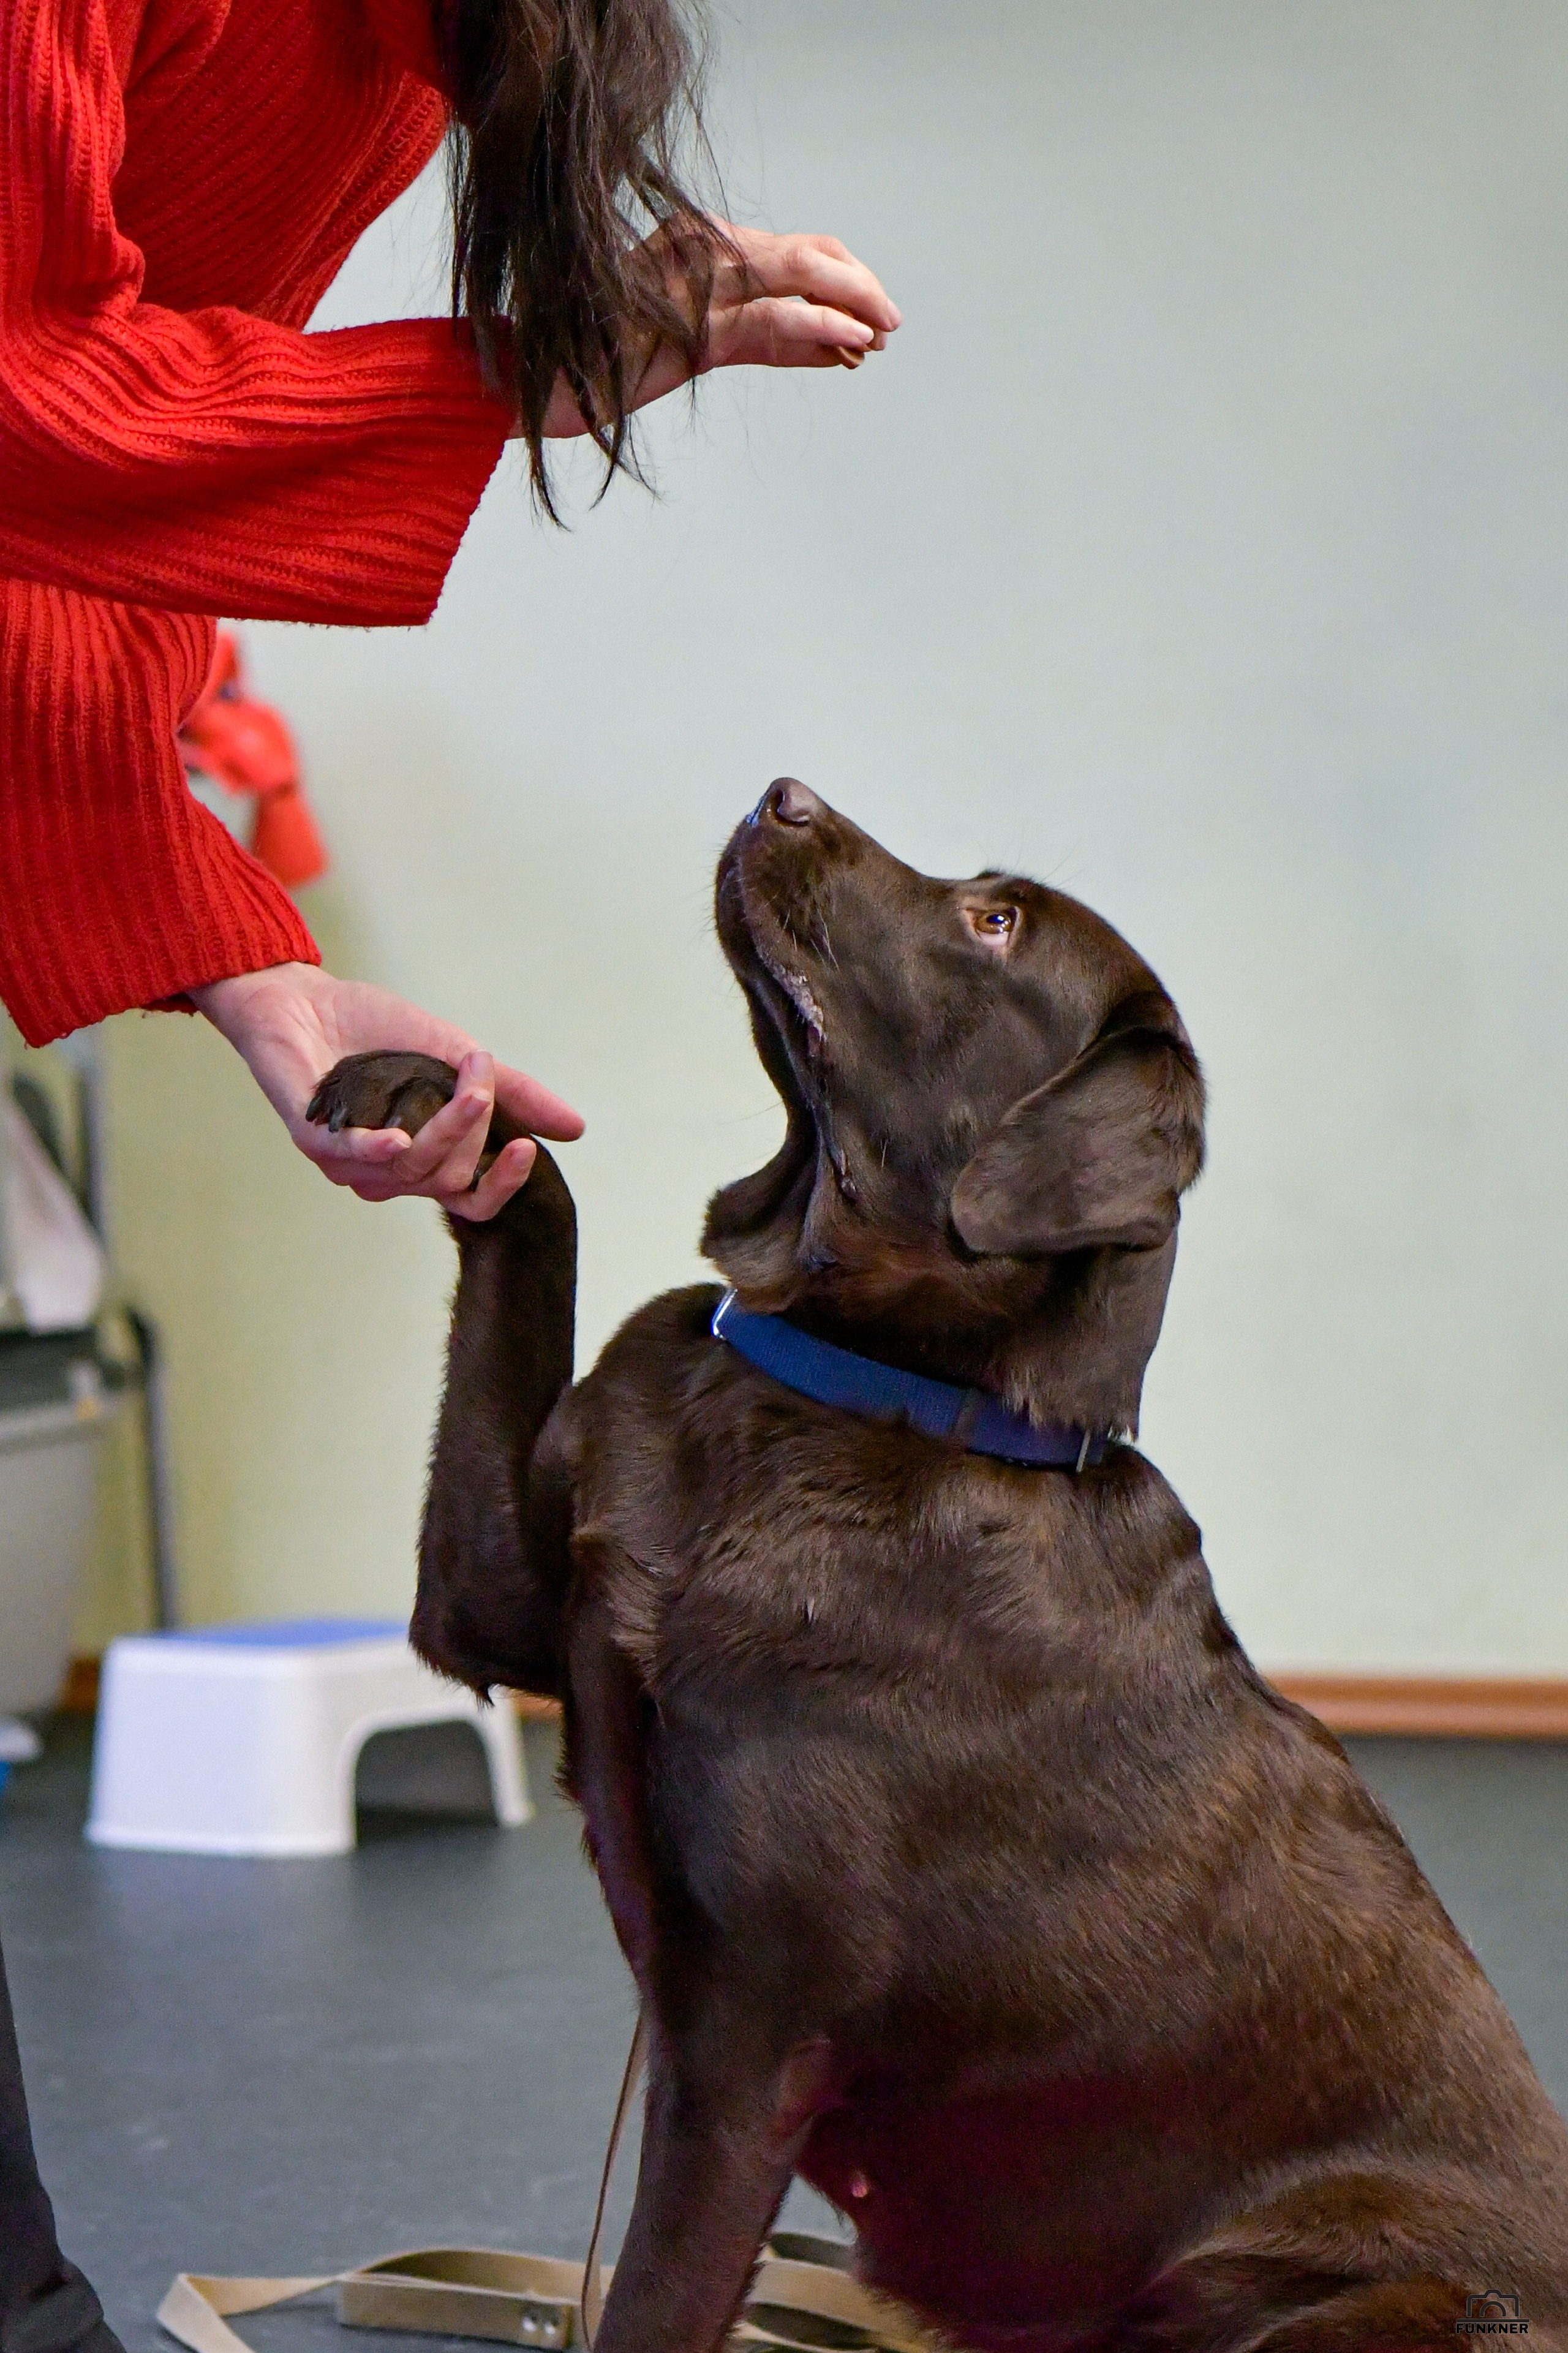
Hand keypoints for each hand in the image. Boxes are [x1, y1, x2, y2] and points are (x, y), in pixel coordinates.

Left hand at [191, 962, 582, 1220]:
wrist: (307, 998)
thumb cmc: (378, 1029)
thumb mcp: (458, 1055)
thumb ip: (511, 1092)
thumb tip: (576, 1129)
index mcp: (427, 1157)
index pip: (472, 1200)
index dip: (502, 1185)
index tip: (527, 1150)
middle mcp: (391, 1170)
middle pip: (450, 1178)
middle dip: (476, 1130)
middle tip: (482, 1076)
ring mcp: (351, 1162)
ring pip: (413, 1169)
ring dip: (447, 1126)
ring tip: (467, 1075)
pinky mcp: (314, 1140)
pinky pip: (353, 1158)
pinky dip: (378, 1149)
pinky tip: (398, 1137)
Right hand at [540, 221, 899, 435]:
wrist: (542, 384)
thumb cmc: (608, 361)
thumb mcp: (697, 342)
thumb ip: (762, 337)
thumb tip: (838, 349)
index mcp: (697, 241)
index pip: (792, 249)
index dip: (843, 277)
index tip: (872, 313)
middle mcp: (700, 248)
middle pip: (806, 254)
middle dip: (858, 285)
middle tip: (890, 320)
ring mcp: (695, 283)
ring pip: (798, 275)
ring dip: (852, 304)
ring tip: (881, 334)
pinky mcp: (690, 327)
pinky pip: (771, 319)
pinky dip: (820, 328)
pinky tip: (852, 343)